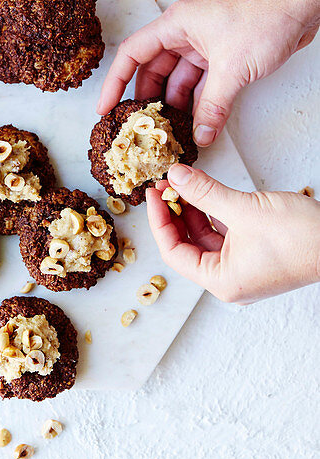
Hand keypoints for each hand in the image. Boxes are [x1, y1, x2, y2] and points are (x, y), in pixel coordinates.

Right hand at [97, 0, 319, 146]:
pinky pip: (201, 82)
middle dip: (146, 99)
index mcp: (175, 25)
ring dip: (175, 104)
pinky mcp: (222, 54)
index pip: (131, 55)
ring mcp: (204, 44)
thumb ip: (212, 105)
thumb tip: (200, 133)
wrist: (303, 3)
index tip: (106, 108)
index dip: (114, 82)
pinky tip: (197, 122)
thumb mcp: (232, 69)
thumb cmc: (266, 16)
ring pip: (178, 78)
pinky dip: (198, 101)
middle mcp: (185, 33)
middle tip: (139, 127)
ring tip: (168, 131)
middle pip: (152, 70)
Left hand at [146, 164, 319, 303]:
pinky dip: (212, 214)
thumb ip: (205, 192)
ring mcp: (243, 269)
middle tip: (165, 185)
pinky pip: (224, 235)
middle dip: (174, 214)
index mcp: (222, 281)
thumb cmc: (303, 238)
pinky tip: (205, 194)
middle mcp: (230, 280)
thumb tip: (176, 177)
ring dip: (192, 212)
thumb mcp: (244, 209)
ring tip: (182, 185)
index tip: (154, 195)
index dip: (159, 221)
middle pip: (186, 246)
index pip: (173, 252)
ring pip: (205, 238)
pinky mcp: (256, 256)